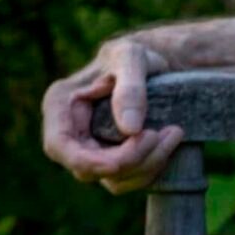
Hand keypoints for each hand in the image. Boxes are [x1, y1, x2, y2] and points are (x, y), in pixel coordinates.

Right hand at [40, 38, 183, 193]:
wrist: (151, 64)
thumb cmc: (134, 55)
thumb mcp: (132, 57)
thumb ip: (130, 88)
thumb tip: (130, 129)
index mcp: (59, 105)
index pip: (60, 146)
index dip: (92, 160)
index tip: (135, 149)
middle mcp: (69, 132)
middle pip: (88, 169)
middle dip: (132, 160)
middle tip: (170, 133)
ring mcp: (89, 149)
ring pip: (111, 179)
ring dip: (147, 165)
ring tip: (175, 133)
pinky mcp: (110, 158)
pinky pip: (127, 179)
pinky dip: (150, 168)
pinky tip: (168, 144)